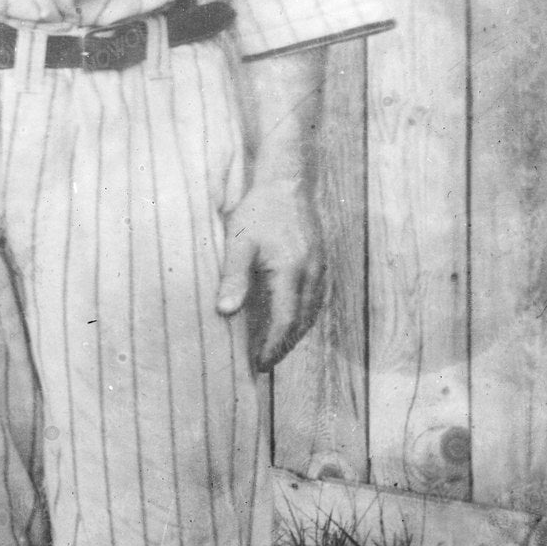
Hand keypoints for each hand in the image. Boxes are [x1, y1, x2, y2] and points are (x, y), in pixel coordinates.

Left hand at [216, 174, 325, 373]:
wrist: (286, 182)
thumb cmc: (258, 211)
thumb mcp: (239, 243)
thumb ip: (234, 278)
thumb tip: (225, 312)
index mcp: (291, 270)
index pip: (285, 320)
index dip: (273, 345)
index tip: (260, 363)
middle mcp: (311, 272)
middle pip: (302, 321)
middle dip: (285, 345)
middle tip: (266, 363)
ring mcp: (320, 266)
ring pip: (312, 311)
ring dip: (295, 332)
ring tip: (276, 347)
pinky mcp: (321, 260)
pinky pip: (317, 297)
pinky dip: (304, 314)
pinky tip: (291, 319)